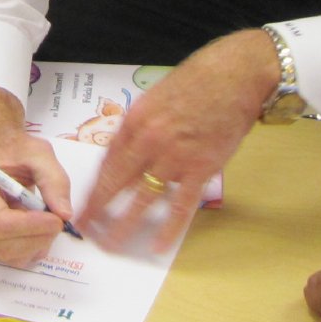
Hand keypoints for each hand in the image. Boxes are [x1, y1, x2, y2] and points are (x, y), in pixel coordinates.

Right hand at [0, 88, 73, 266]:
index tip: (57, 219)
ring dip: (36, 244)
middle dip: (38, 237)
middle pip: (4, 246)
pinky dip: (31, 247)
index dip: (31, 226)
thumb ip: (54, 181)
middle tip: (58, 219)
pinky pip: (11, 257)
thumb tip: (64, 214)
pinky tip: (36, 226)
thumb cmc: (13, 150)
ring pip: (9, 257)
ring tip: (45, 219)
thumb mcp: (38, 154)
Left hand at [78, 31, 275, 252]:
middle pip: (116, 183)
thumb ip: (139, 125)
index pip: (107, 161)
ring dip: (124, 225)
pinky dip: (169, 228)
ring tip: (112, 245)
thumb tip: (127, 149)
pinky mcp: (201, 169)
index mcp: (134, 121)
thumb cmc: (198, 81)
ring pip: (143, 199)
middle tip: (85, 229)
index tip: (86, 202)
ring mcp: (175, 157)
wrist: (235, 76)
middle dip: (97, 209)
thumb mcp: (155, 97)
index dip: (95, 186)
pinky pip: (181, 205)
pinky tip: (158, 245)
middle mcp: (149, 141)